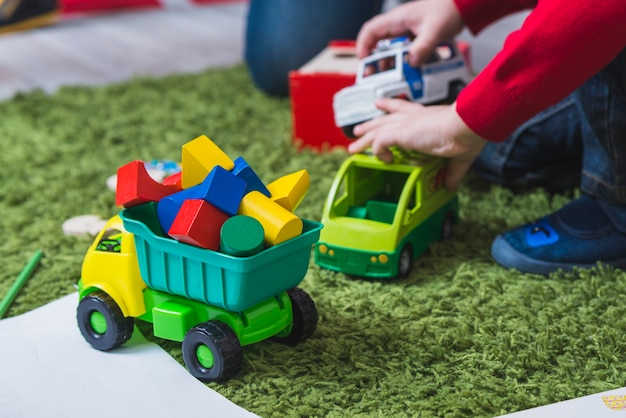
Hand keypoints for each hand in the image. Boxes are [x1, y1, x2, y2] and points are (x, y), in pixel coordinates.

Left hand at [347, 99, 486, 189]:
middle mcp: (412, 117)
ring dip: (364, 139)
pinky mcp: (400, 133)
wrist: (466, 126)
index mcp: (425, 116)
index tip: (379, 103)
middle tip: (358, 129)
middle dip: (370, 124)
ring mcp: (405, 124)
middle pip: (384, 119)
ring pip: (376, 131)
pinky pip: (380, 143)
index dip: (389, 105)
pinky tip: (383, 161)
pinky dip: (378, 152)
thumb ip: (452, 172)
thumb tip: (452, 186)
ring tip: (353, 146)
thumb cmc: (468, 134)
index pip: (402, 107)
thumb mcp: (458, 156)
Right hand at [356, 0, 464, 65]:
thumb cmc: (448, 10)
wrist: (462, 6)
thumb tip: (411, 62)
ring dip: (388, 62)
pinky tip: (406, 70)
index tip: (362, 61)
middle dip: (373, 59)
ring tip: (389, 76)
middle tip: (373, 75)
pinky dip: (402, 61)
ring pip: (390, 48)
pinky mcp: (415, 37)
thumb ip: (422, 47)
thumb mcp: (434, 31)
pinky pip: (402, 50)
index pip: (370, 30)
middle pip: (377, 42)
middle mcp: (399, 24)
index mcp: (397, 19)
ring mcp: (406, 30)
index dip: (362, 45)